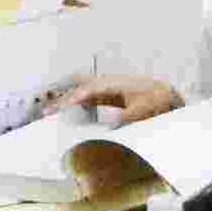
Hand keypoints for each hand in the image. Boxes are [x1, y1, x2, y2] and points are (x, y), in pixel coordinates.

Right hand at [60, 77, 183, 123]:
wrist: (164, 93)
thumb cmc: (154, 98)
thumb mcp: (142, 110)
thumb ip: (126, 118)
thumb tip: (110, 127)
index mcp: (113, 84)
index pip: (87, 90)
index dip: (73, 98)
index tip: (60, 107)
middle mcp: (106, 83)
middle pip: (79, 88)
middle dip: (63, 98)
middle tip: (47, 111)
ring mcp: (106, 87)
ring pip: (81, 91)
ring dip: (67, 100)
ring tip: (51, 111)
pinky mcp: (106, 94)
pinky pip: (87, 97)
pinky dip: (75, 102)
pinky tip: (68, 109)